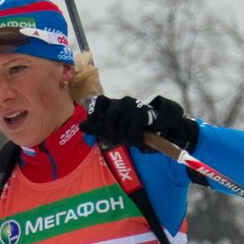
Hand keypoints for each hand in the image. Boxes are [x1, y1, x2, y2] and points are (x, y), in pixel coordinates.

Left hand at [81, 95, 199, 151]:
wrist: (161, 129)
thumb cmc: (136, 131)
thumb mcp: (116, 131)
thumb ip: (99, 128)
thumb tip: (82, 126)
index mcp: (113, 106)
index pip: (98, 102)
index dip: (94, 114)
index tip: (97, 125)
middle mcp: (121, 102)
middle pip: (108, 119)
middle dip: (114, 135)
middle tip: (123, 141)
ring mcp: (132, 104)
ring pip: (121, 126)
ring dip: (127, 138)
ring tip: (134, 141)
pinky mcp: (142, 110)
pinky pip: (132, 128)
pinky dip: (135, 137)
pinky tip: (140, 139)